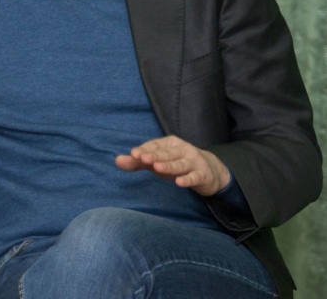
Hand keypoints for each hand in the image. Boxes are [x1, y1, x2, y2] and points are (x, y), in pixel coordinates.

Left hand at [115, 135, 230, 196]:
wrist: (209, 170)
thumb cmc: (176, 163)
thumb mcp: (157, 162)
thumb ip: (138, 162)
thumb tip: (117, 161)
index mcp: (169, 143)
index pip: (155, 146)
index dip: (145, 150)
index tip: (133, 154)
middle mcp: (182, 149)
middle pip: (166, 153)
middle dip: (154, 155)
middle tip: (142, 158)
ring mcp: (193, 161)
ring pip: (180, 164)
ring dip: (169, 166)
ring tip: (157, 168)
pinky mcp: (202, 174)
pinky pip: (194, 177)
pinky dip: (187, 179)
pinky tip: (179, 182)